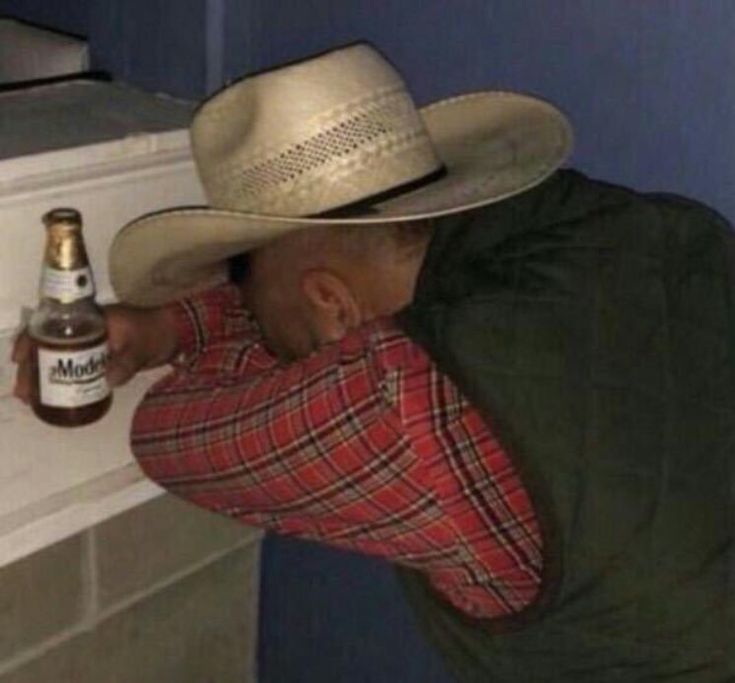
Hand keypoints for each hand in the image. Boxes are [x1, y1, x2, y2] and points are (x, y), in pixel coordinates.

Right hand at [12, 304, 179, 403]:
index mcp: (90, 320)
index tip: (20, 358)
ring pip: (58, 358)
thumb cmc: (158, 333)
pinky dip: (62, 380)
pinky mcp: (100, 358)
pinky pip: (74, 368)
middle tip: (24, 392)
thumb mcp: (142, 347)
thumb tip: (107, 380)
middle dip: (32, 367)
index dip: (30, 340)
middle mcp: (85, 330)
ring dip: (42, 375)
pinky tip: (54, 397)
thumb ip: (126, 362)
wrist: (178, 334)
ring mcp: (92, 344)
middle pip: (48, 345)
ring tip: (31, 399)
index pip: (50, 326)